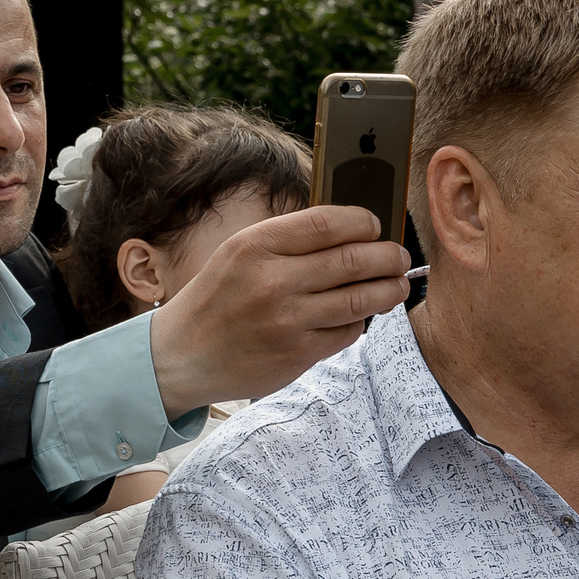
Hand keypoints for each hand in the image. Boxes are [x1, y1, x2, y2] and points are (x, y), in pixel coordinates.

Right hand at [147, 204, 411, 412]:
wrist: (179, 357)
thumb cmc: (215, 300)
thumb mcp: (237, 255)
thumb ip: (286, 241)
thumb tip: (351, 231)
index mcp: (254, 246)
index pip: (328, 223)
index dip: (363, 222)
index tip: (374, 226)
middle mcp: (271, 281)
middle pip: (354, 259)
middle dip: (388, 256)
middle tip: (398, 257)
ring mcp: (286, 321)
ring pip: (360, 299)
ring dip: (388, 290)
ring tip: (396, 285)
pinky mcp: (296, 355)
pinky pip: (347, 332)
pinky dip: (360, 322)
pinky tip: (358, 315)